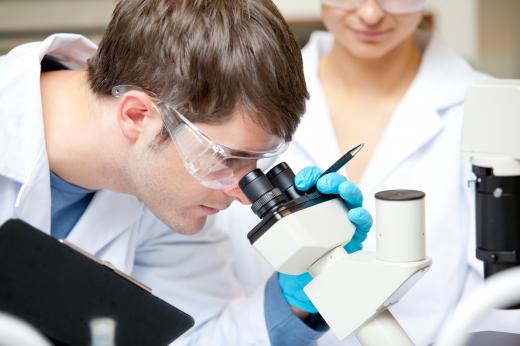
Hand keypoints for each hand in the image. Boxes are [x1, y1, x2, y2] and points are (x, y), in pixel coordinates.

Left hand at [278, 166, 372, 313]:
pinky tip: (353, 214)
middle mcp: (333, 203)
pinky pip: (364, 221)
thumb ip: (281, 216)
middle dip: (331, 179)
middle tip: (322, 183)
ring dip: (348, 190)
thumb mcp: (289, 226)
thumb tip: (265, 212)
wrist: (308, 268)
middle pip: (337, 184)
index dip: (310, 175)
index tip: (300, 182)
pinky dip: (361, 215)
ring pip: (353, 197)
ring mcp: (346, 216)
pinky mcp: (356, 231)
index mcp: (317, 198)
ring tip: (342, 190)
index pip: (316, 178)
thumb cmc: (302, 242)